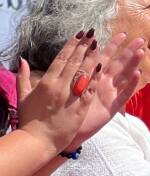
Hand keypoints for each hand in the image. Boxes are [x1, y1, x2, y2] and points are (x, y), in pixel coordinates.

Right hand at [16, 31, 101, 150]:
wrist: (38, 141)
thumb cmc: (29, 120)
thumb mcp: (23, 96)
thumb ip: (23, 77)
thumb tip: (21, 60)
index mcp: (46, 82)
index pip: (61, 58)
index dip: (71, 45)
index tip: (80, 34)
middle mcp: (59, 86)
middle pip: (74, 61)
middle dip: (84, 46)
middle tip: (93, 34)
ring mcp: (71, 96)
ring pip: (84, 72)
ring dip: (92, 57)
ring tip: (99, 44)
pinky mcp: (81, 106)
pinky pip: (90, 88)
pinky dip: (96, 77)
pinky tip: (102, 66)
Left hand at [73, 34, 143, 146]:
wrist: (63, 132)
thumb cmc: (62, 110)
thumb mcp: (62, 86)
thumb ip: (66, 70)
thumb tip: (65, 53)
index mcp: (90, 77)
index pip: (104, 57)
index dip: (113, 45)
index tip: (122, 33)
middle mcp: (102, 83)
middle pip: (118, 64)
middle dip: (129, 51)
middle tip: (140, 39)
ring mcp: (109, 95)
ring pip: (123, 76)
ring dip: (132, 64)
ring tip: (141, 51)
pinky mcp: (112, 107)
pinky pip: (124, 95)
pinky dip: (131, 85)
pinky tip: (138, 74)